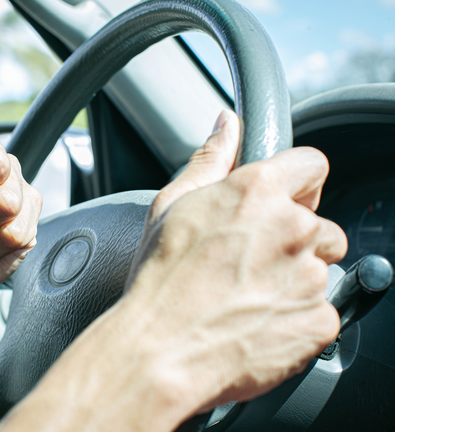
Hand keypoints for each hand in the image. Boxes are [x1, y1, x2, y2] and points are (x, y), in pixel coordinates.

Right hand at [122, 109, 346, 413]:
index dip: (299, 183)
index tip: (286, 201)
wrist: (159, 352)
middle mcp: (293, 228)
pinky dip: (297, 319)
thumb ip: (210, 159)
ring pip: (320, 270)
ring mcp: (310, 276)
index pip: (312, 164)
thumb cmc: (159, 282)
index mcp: (258, 191)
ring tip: (247, 298)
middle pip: (320, 224)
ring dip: (295, 280)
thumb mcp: (172, 206)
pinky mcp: (319, 319)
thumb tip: (227, 124)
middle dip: (295, 240)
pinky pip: (321, 313)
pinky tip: (257, 324)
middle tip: (250, 263)